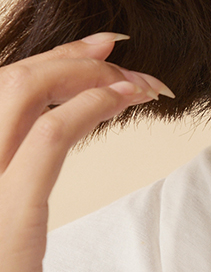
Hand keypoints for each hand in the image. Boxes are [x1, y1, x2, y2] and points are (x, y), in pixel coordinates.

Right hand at [0, 33, 172, 271]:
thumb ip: (7, 208)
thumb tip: (30, 174)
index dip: (42, 65)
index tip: (93, 56)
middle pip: (5, 84)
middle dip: (67, 55)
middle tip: (117, 46)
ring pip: (23, 97)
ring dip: (87, 74)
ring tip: (137, 77)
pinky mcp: (8, 225)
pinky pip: (47, 142)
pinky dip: (88, 107)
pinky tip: (124, 99)